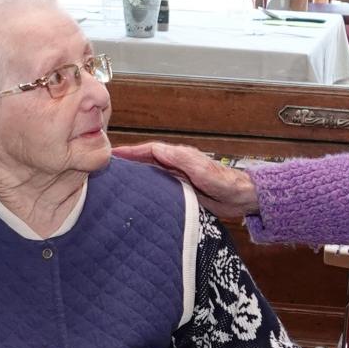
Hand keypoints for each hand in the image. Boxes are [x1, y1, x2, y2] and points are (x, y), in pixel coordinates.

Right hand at [114, 142, 259, 218]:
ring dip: (135, 176)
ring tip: (116, 182)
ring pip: (151, 174)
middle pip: (147, 161)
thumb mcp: (203, 171)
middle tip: (107, 167)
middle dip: (128, 162)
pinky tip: (137, 197)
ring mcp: (178, 178)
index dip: (131, 152)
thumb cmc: (226, 183)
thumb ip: (182, 160)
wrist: (242, 198)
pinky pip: (159, 188)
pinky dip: (146, 189)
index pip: (149, 150)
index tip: (113, 154)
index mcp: (179, 157)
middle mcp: (177, 165)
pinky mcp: (182, 191)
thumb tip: (158, 149)